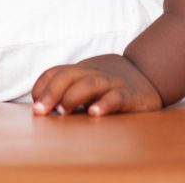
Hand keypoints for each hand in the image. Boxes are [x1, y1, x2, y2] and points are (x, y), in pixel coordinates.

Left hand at [31, 54, 161, 115]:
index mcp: (80, 71)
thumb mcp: (88, 82)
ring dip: (73, 96)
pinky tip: (95, 113)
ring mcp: (112, 83)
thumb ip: (69, 91)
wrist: (149, 73)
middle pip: (68, 76)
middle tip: (41, 111)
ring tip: (64, 111)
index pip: (55, 72)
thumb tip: (42, 109)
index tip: (35, 104)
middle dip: (51, 92)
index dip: (42, 87)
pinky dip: (104, 104)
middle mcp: (94, 74)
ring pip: (90, 83)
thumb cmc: (110, 83)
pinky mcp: (130, 95)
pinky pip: (116, 97)